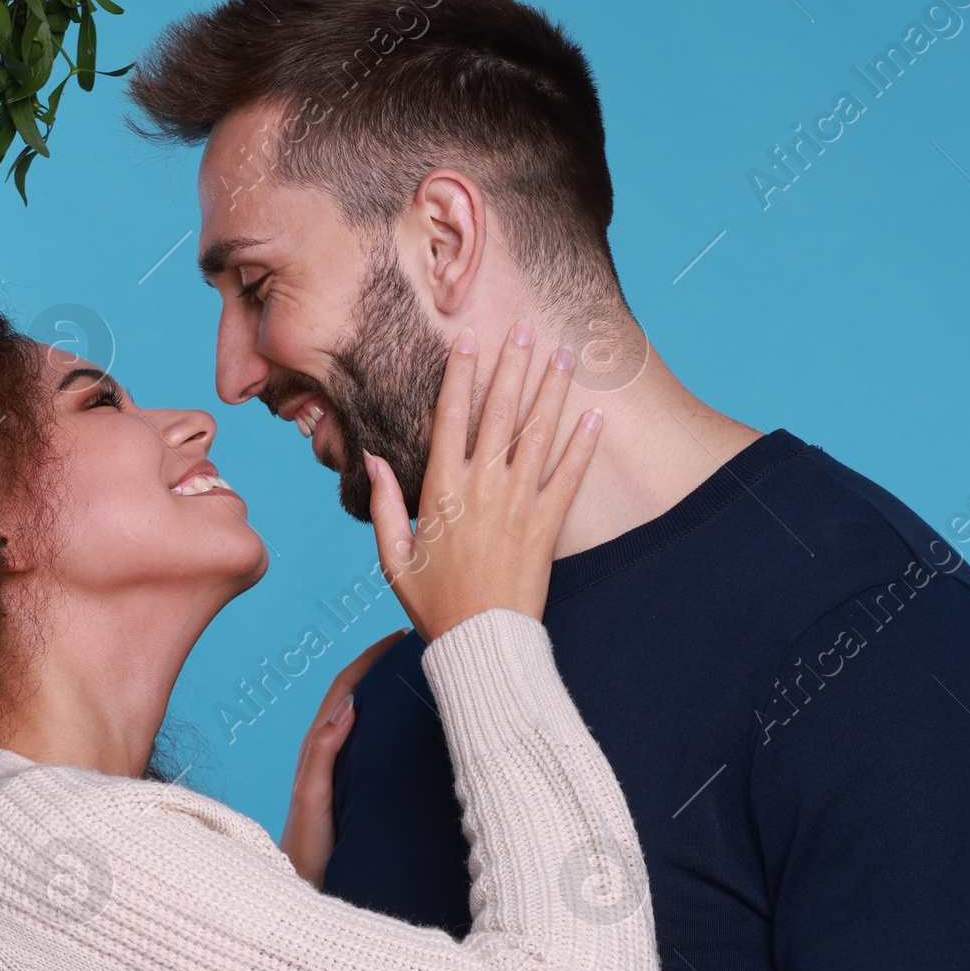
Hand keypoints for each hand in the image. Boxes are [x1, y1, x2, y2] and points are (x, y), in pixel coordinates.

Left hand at [280, 633, 404, 885]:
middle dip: (382, 664)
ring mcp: (342, 766)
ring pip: (367, 715)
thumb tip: (348, 706)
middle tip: (417, 645)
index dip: (370, 658)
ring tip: (420, 672)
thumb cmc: (307, 846)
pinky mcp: (354, 784)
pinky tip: (413, 723)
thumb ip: (323, 753)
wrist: (304, 886)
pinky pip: (373, 741)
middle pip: (357, 693)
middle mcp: (330, 750)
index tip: (399, 637)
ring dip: (388, 689)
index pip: (346, 687)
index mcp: (319, 745)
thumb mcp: (312, 795)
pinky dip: (391, 721)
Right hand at [367, 324, 600, 643]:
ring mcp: (518, 503)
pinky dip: (584, 443)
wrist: (481, 641)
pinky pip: (570, 475)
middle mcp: (481, 488)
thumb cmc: (433, 602)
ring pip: (538, 433)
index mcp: (440, 490)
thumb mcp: (392, 555)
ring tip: (564, 354)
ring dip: (551, 390)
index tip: (469, 340)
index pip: (449, 417)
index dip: (460, 375)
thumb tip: (373, 457)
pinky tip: (596, 412)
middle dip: (512, 365)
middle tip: (526, 329)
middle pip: (499, 412)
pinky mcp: (548, 524)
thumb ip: (383, 503)